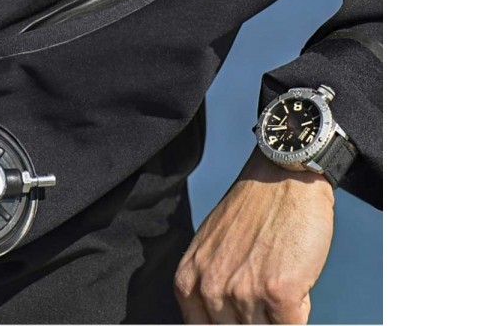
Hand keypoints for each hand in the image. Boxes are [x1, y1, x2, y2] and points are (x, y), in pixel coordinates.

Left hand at [174, 149, 334, 323]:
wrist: (283, 176)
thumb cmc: (254, 210)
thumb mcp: (213, 248)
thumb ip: (211, 286)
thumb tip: (225, 321)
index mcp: (189, 280)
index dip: (227, 324)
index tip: (242, 315)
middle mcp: (210, 288)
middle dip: (256, 318)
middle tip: (266, 291)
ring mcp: (243, 291)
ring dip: (279, 314)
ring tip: (280, 275)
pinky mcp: (277, 292)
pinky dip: (300, 308)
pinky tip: (296, 279)